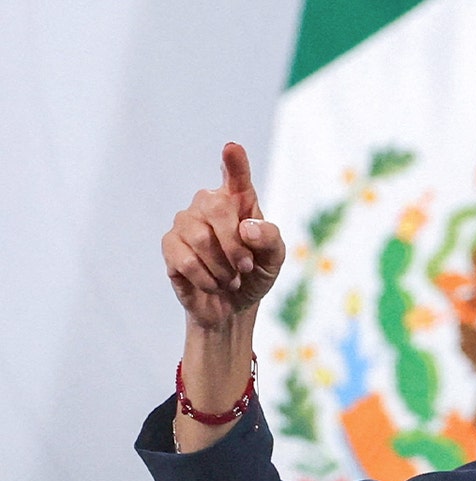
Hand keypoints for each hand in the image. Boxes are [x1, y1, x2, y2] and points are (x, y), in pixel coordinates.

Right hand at [162, 142, 285, 328]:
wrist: (232, 306)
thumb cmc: (254, 274)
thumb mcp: (274, 259)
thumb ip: (270, 239)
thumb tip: (247, 226)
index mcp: (239, 201)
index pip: (236, 177)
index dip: (234, 162)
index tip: (232, 148)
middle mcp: (208, 204)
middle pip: (217, 207)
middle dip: (235, 244)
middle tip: (245, 267)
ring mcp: (186, 222)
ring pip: (201, 238)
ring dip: (223, 268)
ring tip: (230, 279)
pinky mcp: (170, 246)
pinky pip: (185, 259)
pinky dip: (206, 278)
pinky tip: (213, 283)